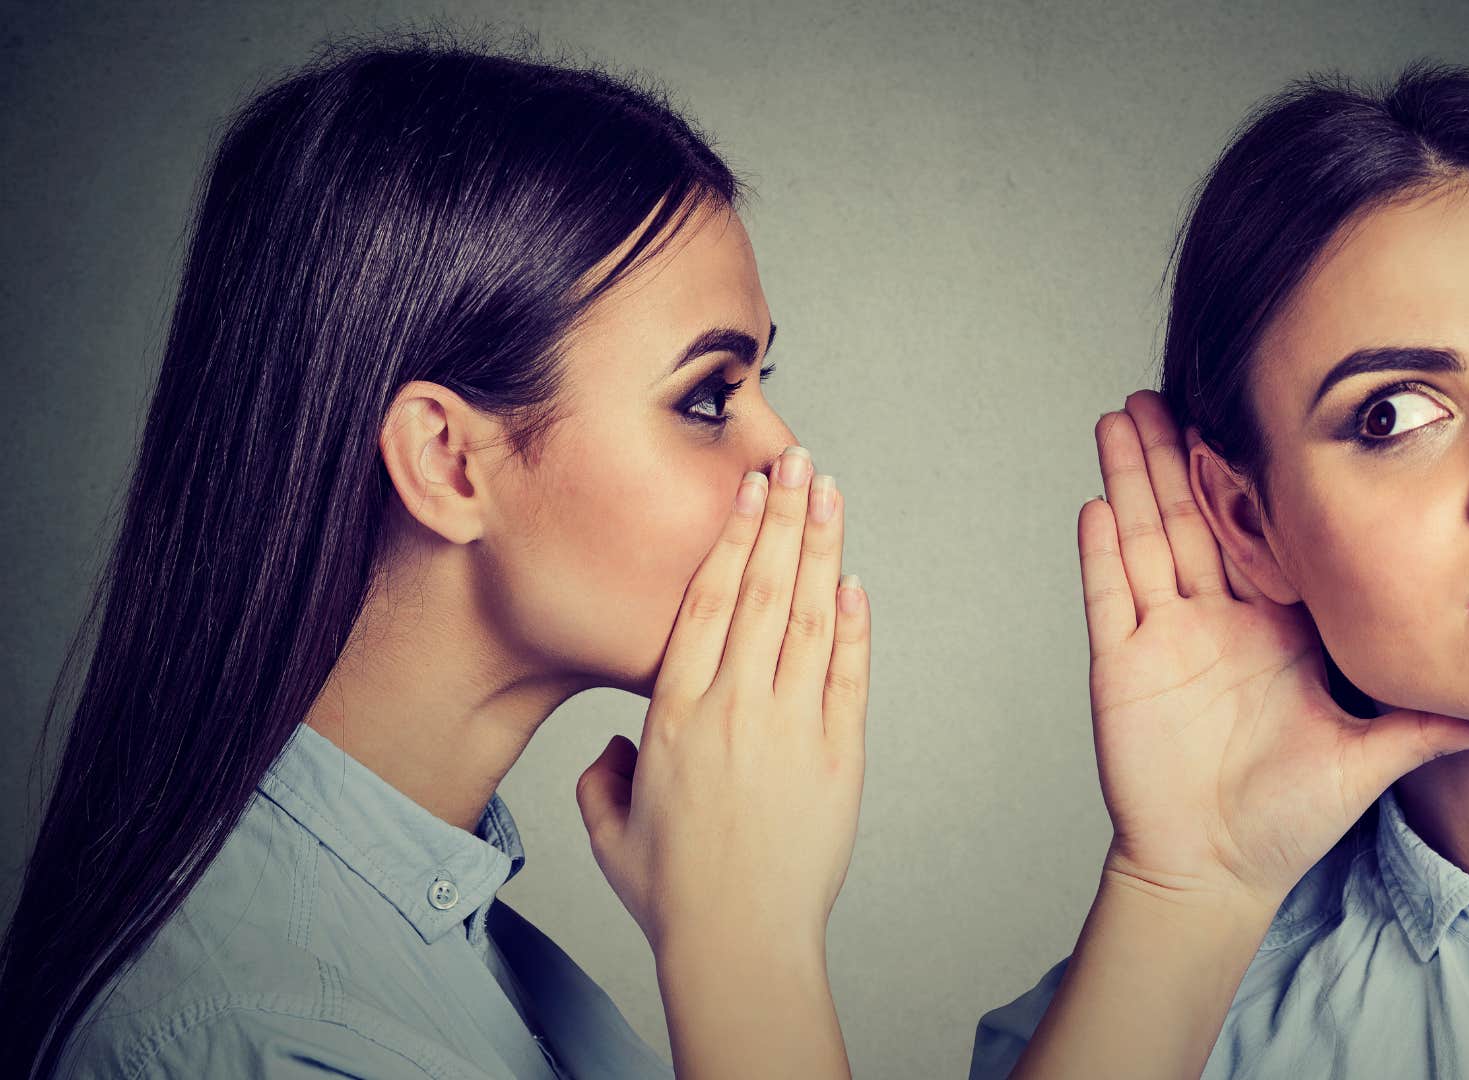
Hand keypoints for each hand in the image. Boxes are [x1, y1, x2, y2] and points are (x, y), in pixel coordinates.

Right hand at [575, 446, 869, 957]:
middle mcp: (734, 705)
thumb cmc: (675, 893)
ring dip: (821, 548)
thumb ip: (604, 778)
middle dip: (782, 516)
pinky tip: (854, 581)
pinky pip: (848, 674)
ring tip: (830, 493)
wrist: (738, 941)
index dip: (730, 536)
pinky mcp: (840, 756)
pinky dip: (853, 624)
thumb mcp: (611, 830)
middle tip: (797, 461)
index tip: (747, 490)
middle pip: (761, 588)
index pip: (707, 601)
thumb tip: (616, 750)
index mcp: (674, 712)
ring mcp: (792, 726)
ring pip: (808, 616)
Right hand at [1080, 391, 1468, 914]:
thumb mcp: (1371, 758)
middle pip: (1190, 518)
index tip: (1248, 418)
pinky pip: (1109, 601)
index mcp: (1272, 628)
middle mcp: (1215, 622)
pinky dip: (1100, 555)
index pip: (1259, 535)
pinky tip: (1096, 504)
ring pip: (1144, 541)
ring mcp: (1164, 641)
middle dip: (1172, 453)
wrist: (1218, 870)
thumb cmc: (1287, 818)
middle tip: (1161, 388)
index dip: (1249, 479)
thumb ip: (1431, 727)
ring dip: (1130, 479)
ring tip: (1118, 417)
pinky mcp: (1123, 670)